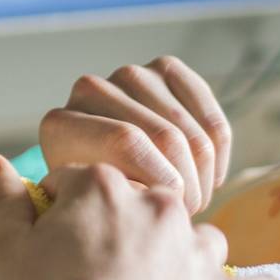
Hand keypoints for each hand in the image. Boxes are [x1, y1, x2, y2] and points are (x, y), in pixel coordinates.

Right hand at [0, 152, 279, 279]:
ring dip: (179, 254)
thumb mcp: (7, 248)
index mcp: (103, 187)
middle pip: (140, 203)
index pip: (79, 180)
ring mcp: (200, 252)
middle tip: (95, 268)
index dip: (61, 208)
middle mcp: (159, 207)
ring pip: (197, 238)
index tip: (52, 240)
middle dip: (121, 227)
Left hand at [39, 56, 231, 212]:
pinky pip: (212, 119)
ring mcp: (129, 75)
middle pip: (166, 136)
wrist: (110, 163)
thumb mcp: (98, 205)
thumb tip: (152, 191)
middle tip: (187, 209)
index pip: (127, 142)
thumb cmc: (102, 193)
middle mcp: (89, 89)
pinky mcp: (166, 69)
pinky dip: (220, 153)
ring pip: (192, 132)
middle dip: (188, 184)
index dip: (162, 178)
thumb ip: (118, 196)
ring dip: (205, 174)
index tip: (171, 205)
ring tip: (196, 198)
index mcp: (60, 125)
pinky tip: (209, 174)